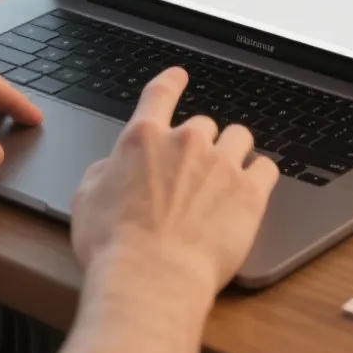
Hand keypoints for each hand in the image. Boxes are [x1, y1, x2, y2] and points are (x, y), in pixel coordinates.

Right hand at [70, 68, 278, 299]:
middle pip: (203, 124)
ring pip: (239, 138)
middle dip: (199, 144)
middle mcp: (185, 142)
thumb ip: (102, 172)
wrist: (151, 277)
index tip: (179, 76)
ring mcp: (221, 164)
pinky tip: (253, 188)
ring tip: (226, 177)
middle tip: (193, 173)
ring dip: (232, 152)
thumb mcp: (86, 200)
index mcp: (143, 138)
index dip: (171, 82)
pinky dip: (259, 175)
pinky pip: (266, 167)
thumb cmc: (113, 245)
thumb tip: (111, 167)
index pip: (160, 94)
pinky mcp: (250, 193)